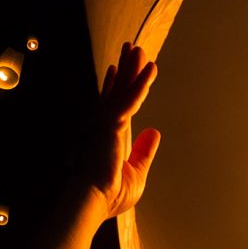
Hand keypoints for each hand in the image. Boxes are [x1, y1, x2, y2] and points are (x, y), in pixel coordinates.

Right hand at [88, 41, 160, 219]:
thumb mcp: (136, 171)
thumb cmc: (109, 194)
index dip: (118, 85)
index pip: (115, 104)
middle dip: (125, 68)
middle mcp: (105, 124)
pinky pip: (131, 98)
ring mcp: (106, 122)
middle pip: (117, 89)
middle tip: (131, 47)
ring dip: (132, 67)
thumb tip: (155, 131)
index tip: (117, 68)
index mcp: (110, 135)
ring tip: (139, 48)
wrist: (92, 202)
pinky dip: (142, 83)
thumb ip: (145, 151)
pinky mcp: (112, 123)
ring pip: (123, 88)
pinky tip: (151, 68)